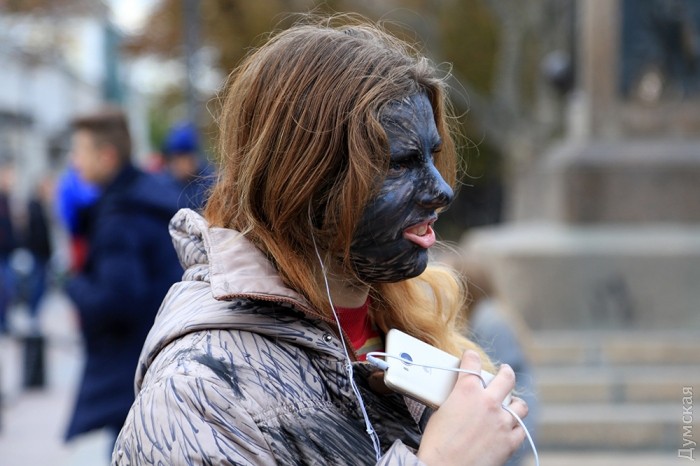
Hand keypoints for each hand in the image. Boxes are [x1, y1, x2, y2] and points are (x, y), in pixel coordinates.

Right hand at [417, 350, 527, 465]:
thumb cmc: (437, 443)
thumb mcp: (441, 412)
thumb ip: (455, 400)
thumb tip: (460, 401)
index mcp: (467, 391)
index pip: (473, 364)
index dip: (471, 357)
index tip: (471, 357)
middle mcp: (488, 402)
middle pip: (506, 378)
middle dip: (505, 372)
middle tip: (504, 371)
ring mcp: (502, 422)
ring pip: (520, 405)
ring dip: (515, 402)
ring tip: (513, 402)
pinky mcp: (509, 441)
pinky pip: (521, 430)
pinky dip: (516, 427)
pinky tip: (512, 426)